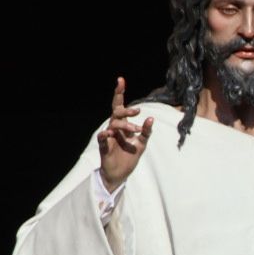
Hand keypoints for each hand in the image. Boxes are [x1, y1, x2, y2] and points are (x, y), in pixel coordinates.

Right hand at [97, 76, 153, 190]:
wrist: (120, 174)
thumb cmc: (129, 156)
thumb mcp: (142, 143)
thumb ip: (146, 132)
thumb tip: (151, 119)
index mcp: (123, 125)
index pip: (120, 106)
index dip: (119, 93)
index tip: (120, 80)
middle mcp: (114, 128)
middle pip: (116, 112)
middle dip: (126, 109)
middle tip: (137, 111)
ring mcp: (109, 136)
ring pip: (113, 123)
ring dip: (125, 125)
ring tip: (135, 130)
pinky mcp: (104, 147)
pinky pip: (102, 138)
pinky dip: (105, 134)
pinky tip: (109, 133)